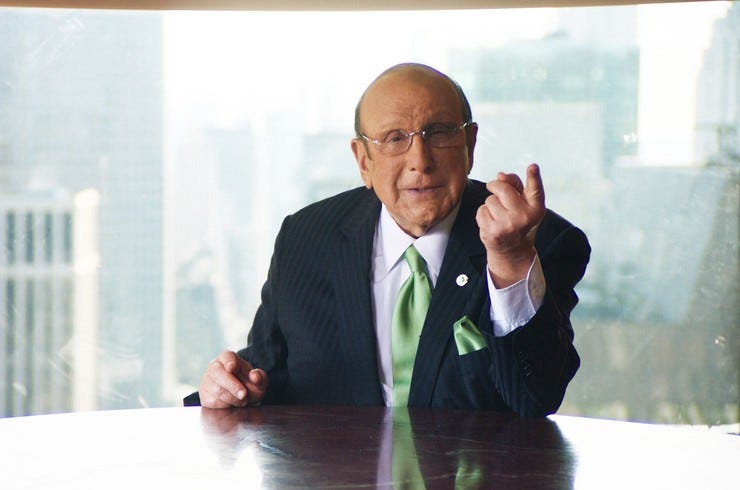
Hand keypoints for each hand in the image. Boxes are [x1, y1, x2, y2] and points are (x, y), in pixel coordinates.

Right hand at [198, 350, 267, 407]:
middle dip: (232, 385)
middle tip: (244, 394)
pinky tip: (232, 403)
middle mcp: (214, 368)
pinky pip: (214, 401)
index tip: (232, 367)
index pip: (226, 356)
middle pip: (218, 373)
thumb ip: (260, 377)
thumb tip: (254, 376)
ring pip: (217, 390)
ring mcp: (207, 382)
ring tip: (242, 400)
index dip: (229, 361)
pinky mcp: (204, 396)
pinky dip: (226, 405)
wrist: (239, 398)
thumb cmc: (248, 385)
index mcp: (227, 358)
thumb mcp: (258, 382)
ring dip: (232, 398)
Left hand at [476, 163, 545, 287]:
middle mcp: (523, 217)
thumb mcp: (524, 204)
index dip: (534, 176)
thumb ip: (516, 185)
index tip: (532, 166)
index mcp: (536, 209)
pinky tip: (492, 222)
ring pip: (490, 200)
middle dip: (496, 186)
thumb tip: (500, 175)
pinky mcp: (491, 232)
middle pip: (502, 188)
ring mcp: (506, 226)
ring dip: (491, 204)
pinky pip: (481, 211)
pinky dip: (484, 214)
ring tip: (499, 215)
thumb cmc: (518, 220)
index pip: (535, 190)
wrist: (512, 250)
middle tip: (497, 191)